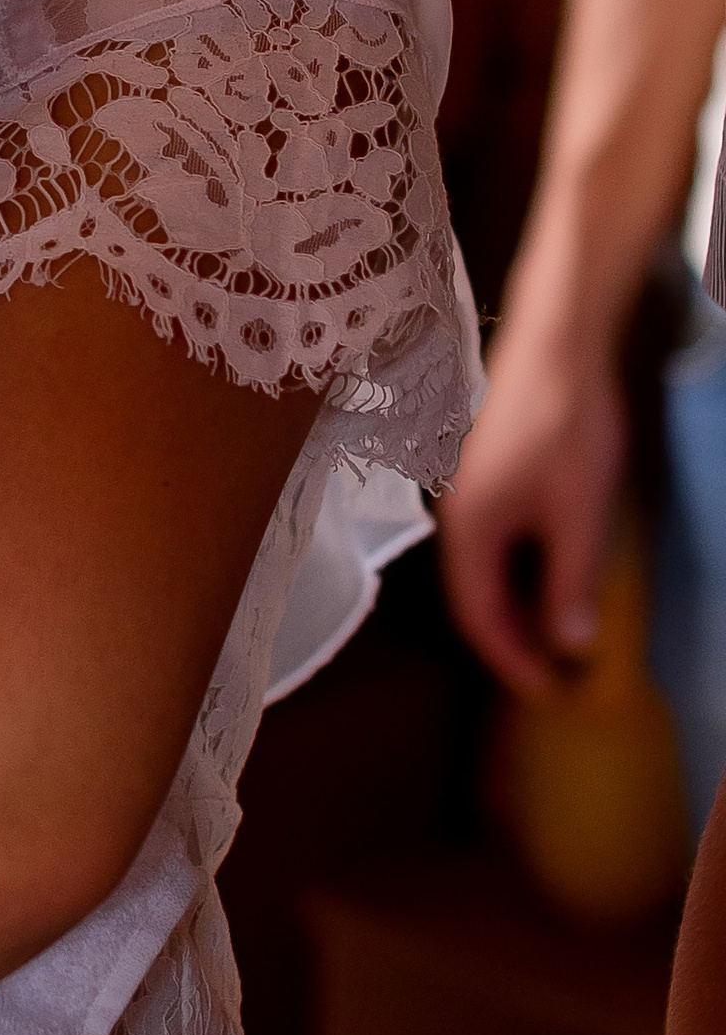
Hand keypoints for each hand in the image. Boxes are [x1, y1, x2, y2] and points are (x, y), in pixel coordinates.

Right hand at [439, 298, 629, 689]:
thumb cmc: (566, 427)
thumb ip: (571, 580)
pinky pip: (493, 541)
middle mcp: (456, 514)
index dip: (512, 659)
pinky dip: (518, 571)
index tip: (550, 691)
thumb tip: (569, 644)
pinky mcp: (483, 472)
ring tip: (558, 633)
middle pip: (474, 594)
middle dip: (512, 639)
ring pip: (484, 567)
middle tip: (556, 673)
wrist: (555, 342)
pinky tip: (552, 573)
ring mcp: (465, 490)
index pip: (477, 616)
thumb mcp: (579, 512)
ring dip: (516, 605)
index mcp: (469, 530)